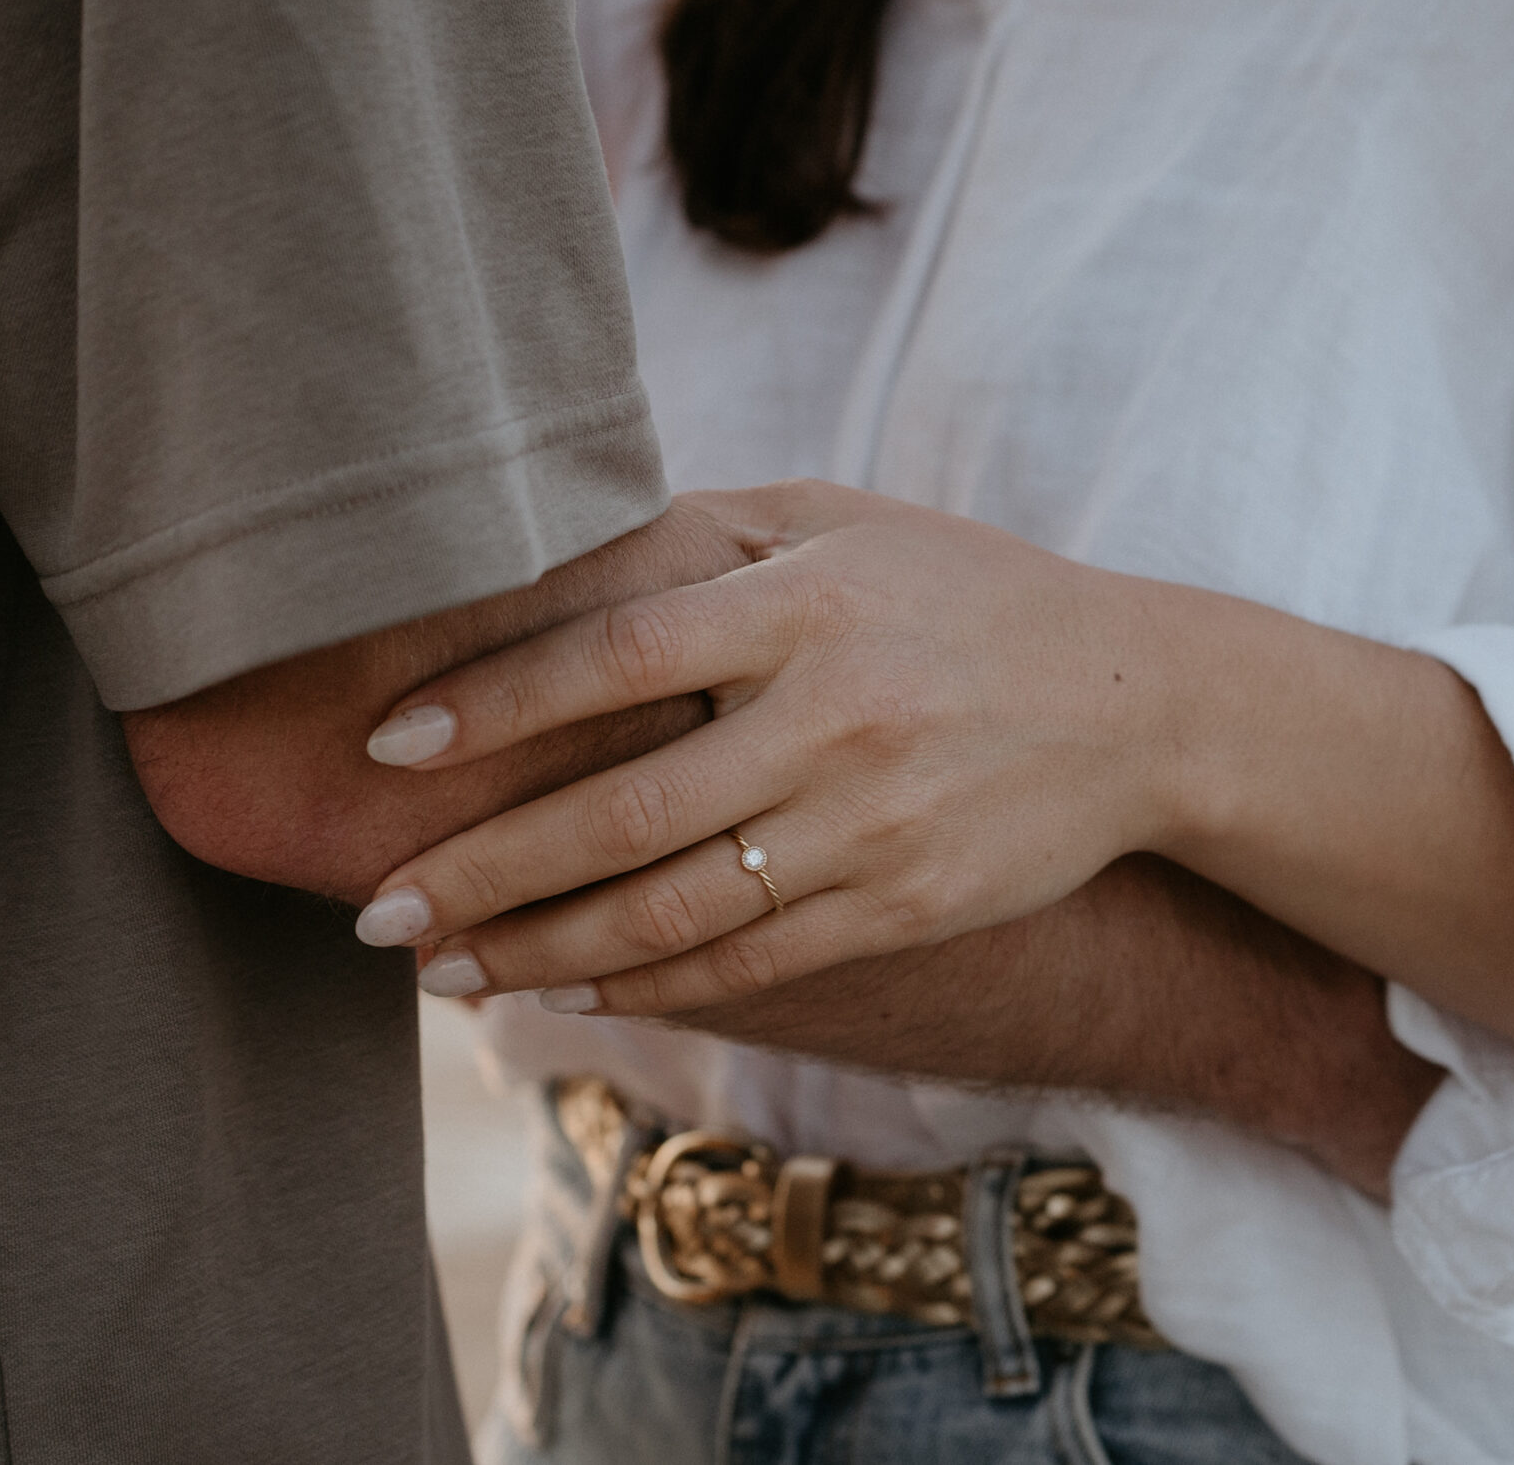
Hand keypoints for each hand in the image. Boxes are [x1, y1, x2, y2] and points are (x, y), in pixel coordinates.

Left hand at [352, 481, 1182, 1011]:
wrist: (1138, 706)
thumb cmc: (963, 595)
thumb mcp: (846, 523)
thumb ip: (702, 538)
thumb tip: (532, 568)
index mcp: (812, 600)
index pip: (618, 652)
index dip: (493, 701)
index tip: (387, 745)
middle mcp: (838, 716)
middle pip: (622, 811)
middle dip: (481, 870)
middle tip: (375, 910)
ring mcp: (875, 823)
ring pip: (673, 910)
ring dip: (540, 951)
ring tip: (443, 972)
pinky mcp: (904, 905)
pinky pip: (749, 961)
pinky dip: (644, 985)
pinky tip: (565, 990)